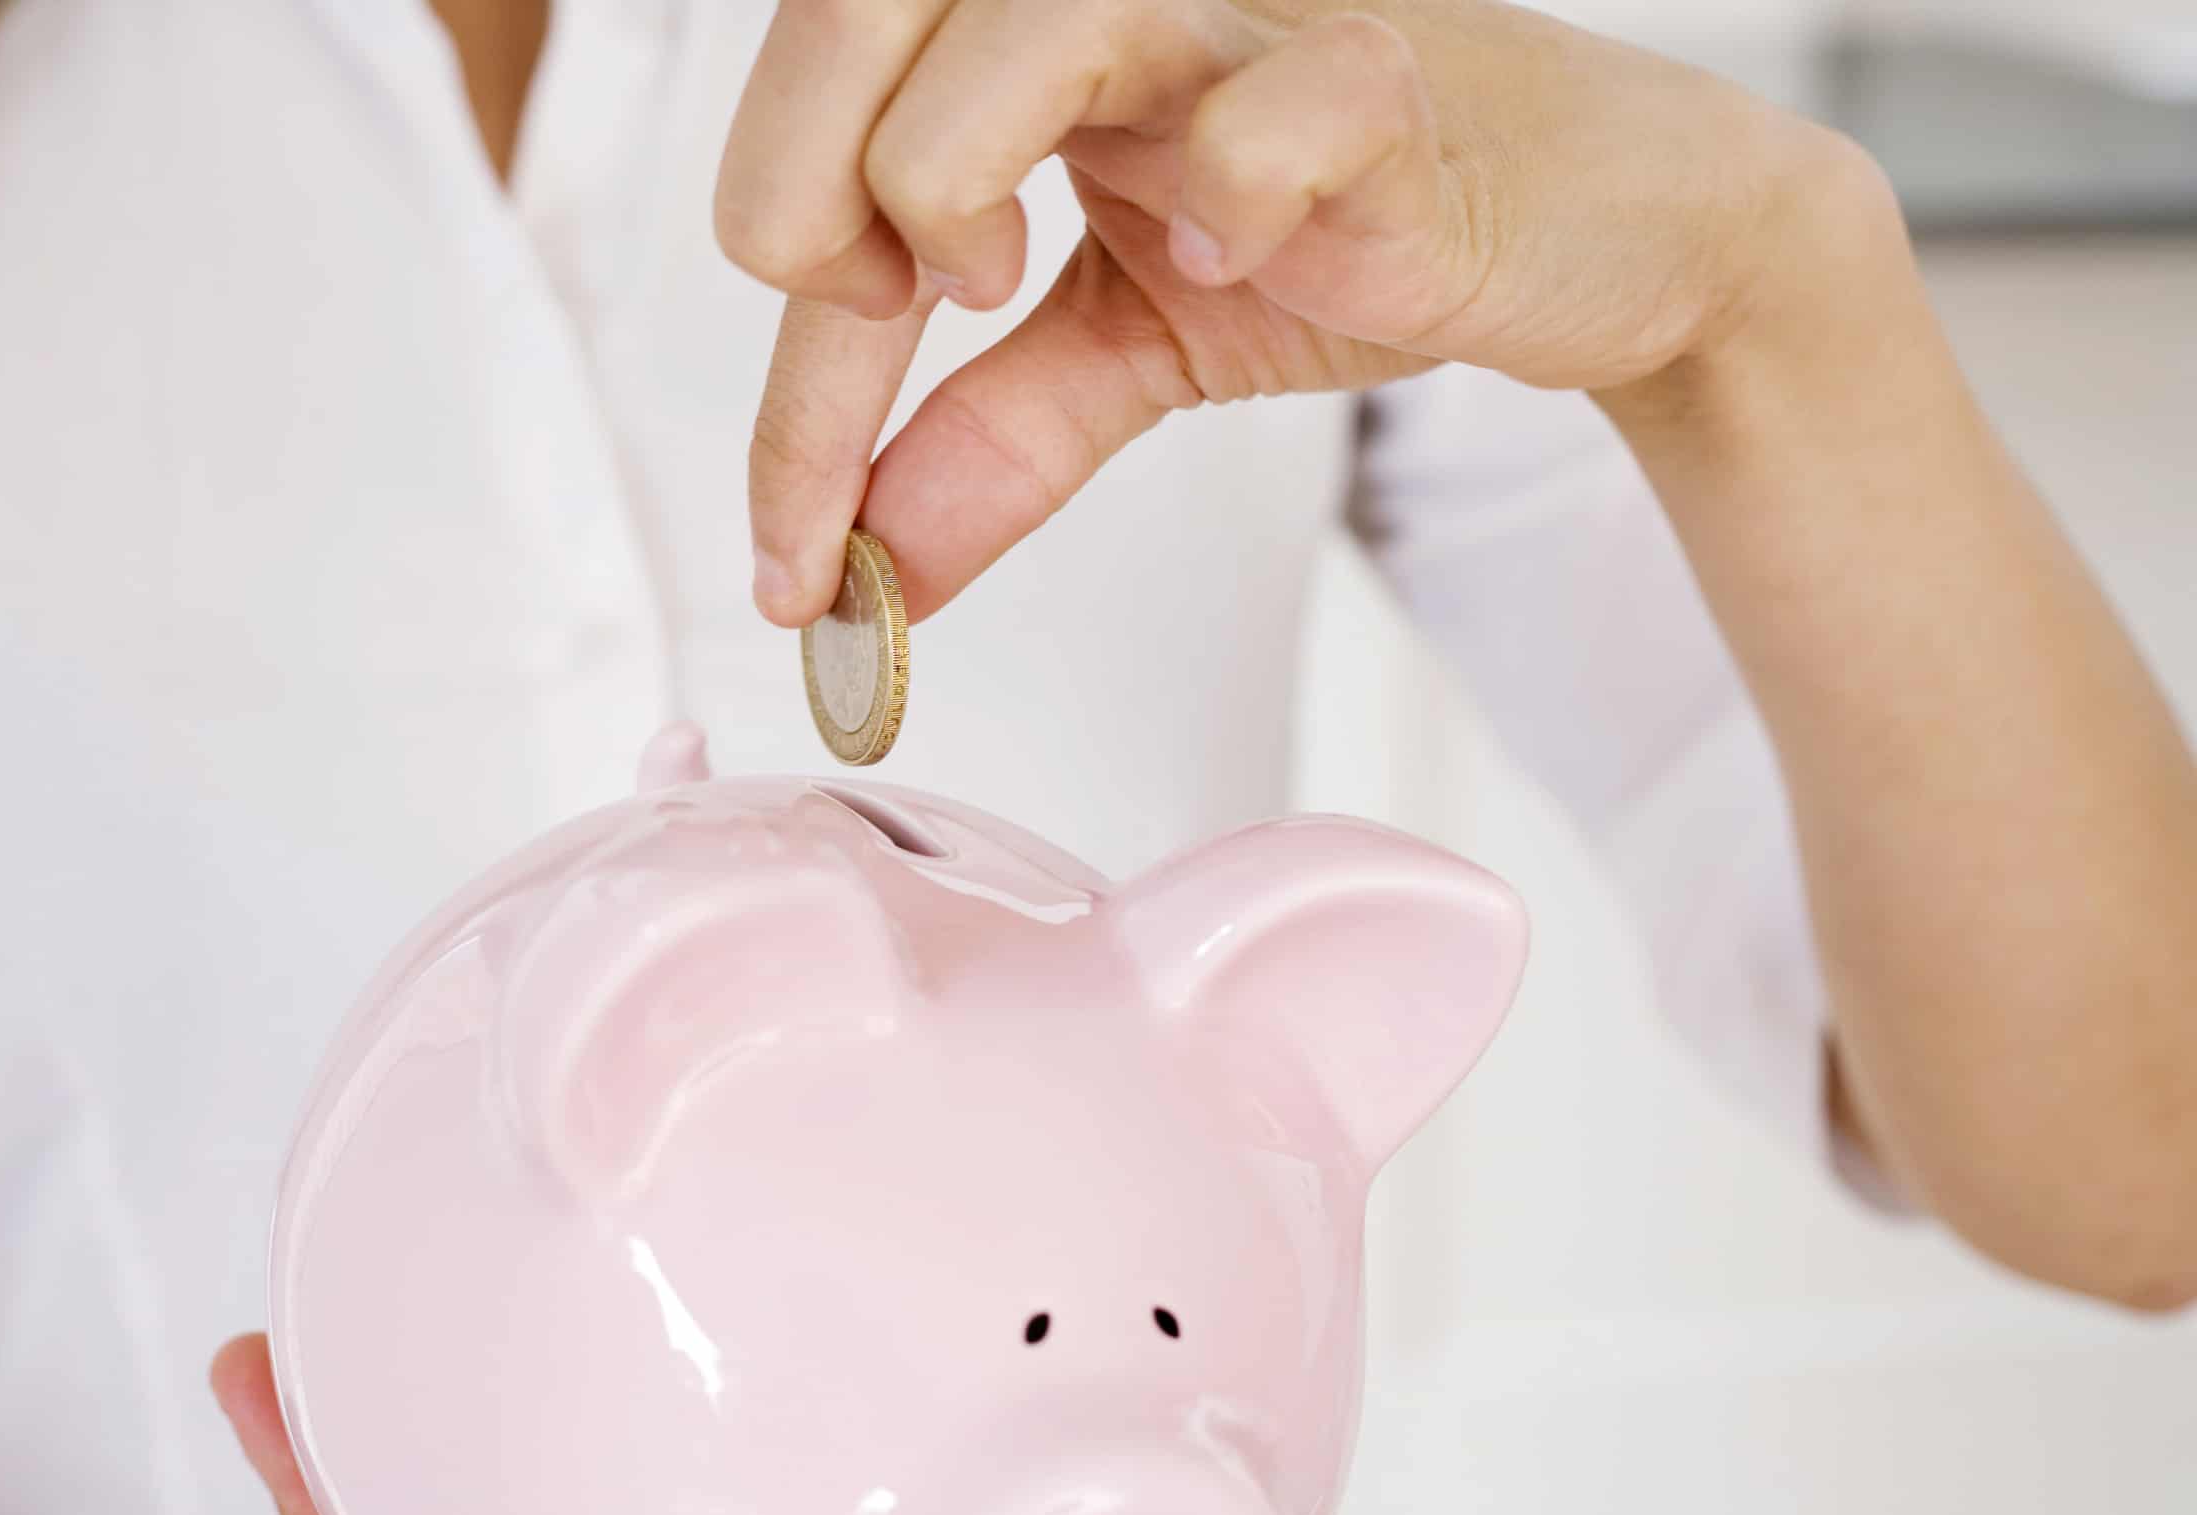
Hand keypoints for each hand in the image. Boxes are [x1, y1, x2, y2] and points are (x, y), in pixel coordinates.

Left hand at [716, 0, 1873, 621]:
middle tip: (863, 330)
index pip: (826, 157)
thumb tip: (861, 582)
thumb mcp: (1131, 345)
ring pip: (1026, 16)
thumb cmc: (1360, 231)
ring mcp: (1245, 18)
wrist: (1607, 230)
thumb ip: (993, 441)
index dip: (782, 384)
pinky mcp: (1382, 77)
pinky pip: (1262, 112)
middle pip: (852, 3)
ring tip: (996, 282)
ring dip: (943, 174)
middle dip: (789, 199)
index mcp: (1024, 40)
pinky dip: (1214, 200)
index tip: (789, 568)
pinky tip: (1224, 263)